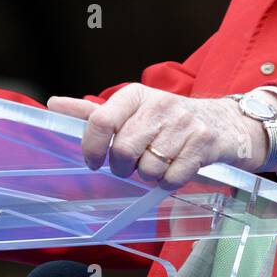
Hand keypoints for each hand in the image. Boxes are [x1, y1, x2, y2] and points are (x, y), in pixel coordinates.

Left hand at [46, 85, 276, 189]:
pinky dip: (170, 181)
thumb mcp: (133, 110)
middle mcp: (160, 104)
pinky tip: (176, 168)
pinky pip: (172, 177)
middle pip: (123, 151)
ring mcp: (184, 123)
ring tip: (159, 164)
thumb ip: (93, 113)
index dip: (92, 148)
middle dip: (124, 167)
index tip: (94, 161)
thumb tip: (53, 104)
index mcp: (136, 94)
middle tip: (132, 165)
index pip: (100, 120)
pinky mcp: (204, 143)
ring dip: (150, 175)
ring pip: (148, 168)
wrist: (224, 123)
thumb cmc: (169, 120)